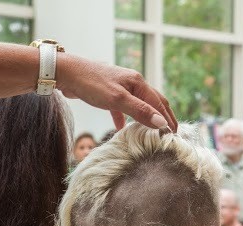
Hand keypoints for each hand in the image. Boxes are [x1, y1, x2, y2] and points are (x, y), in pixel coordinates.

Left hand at [57, 54, 176, 131]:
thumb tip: (161, 123)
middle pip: (152, 102)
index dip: (168, 119)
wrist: (66, 74)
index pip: (159, 102)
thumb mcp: (117, 99)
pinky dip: (124, 119)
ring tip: (151, 132)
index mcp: (138, 83)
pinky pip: (121, 108)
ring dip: (145, 118)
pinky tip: (121, 129)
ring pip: (137, 105)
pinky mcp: (107, 94)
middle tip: (170, 133)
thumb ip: (139, 111)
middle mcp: (132, 83)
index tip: (175, 134)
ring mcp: (120, 87)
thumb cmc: (91, 84)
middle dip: (161, 117)